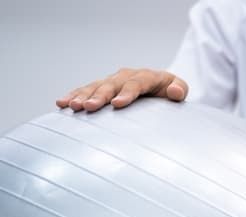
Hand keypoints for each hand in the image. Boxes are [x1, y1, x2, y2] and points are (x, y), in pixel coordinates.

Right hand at [56, 68, 187, 111]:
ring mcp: (113, 81)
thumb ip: (180, 90)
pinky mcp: (103, 88)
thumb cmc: (171, 92)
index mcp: (147, 76)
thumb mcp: (180, 90)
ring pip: (96, 87)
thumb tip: (175, 92)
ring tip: (71, 106)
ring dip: (83, 96)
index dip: (127, 93)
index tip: (117, 104)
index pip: (136, 84)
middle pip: (112, 84)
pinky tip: (61, 103)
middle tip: (89, 107)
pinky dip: (74, 95)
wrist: (162, 88)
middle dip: (100, 95)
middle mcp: (127, 76)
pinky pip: (86, 90)